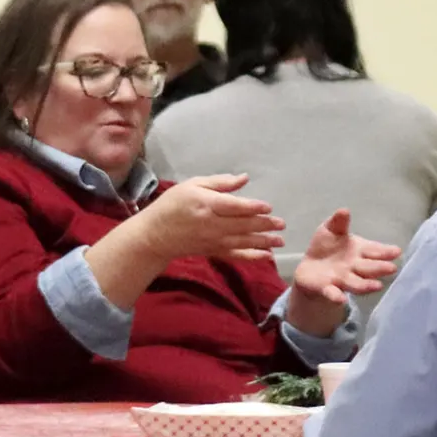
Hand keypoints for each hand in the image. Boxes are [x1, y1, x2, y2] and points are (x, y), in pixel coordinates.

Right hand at [139, 174, 283, 262]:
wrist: (155, 234)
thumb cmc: (173, 205)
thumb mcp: (193, 185)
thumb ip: (220, 183)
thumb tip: (244, 179)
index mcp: (207, 205)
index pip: (235, 207)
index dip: (253, 207)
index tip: (269, 207)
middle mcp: (212, 225)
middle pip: (243, 225)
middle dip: (264, 225)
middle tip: (281, 224)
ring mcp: (213, 241)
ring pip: (243, 242)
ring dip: (264, 242)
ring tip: (280, 241)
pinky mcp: (213, 252)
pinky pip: (236, 255)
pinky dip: (252, 257)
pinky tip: (266, 256)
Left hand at [290, 210, 399, 305]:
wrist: (310, 269)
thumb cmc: (326, 247)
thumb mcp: (331, 230)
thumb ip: (339, 222)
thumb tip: (345, 210)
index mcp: (359, 251)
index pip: (374, 250)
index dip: (386, 251)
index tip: (397, 251)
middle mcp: (354, 267)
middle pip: (369, 268)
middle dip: (380, 268)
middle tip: (392, 268)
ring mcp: (342, 279)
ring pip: (356, 283)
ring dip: (366, 285)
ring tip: (377, 286)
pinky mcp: (327, 288)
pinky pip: (333, 293)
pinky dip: (336, 296)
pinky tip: (341, 299)